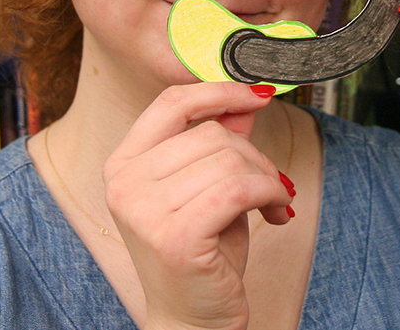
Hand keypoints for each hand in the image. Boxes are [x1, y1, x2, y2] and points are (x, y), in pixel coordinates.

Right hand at [103, 82, 293, 329]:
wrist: (191, 319)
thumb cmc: (198, 254)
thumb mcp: (206, 186)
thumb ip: (219, 142)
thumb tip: (245, 101)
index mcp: (123, 164)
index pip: (172, 103)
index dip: (219, 91)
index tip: (257, 96)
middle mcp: (125, 183)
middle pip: (211, 133)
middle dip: (255, 154)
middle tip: (272, 182)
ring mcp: (145, 211)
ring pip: (230, 160)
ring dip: (267, 178)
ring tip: (273, 201)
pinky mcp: (175, 237)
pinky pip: (239, 189)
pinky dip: (270, 194)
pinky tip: (276, 212)